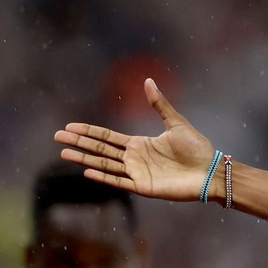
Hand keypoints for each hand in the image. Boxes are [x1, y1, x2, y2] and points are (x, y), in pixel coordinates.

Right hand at [53, 79, 213, 201]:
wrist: (210, 171)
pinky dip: (104, 177)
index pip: (107, 137)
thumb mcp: (176, 123)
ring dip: (84, 158)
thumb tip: (148, 80)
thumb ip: (159, 104)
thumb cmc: (196, 148)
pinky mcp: (144, 187)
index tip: (69, 127)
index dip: (88, 131)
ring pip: (105, 165)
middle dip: (79, 142)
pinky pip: (120, 181)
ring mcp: (137, 173)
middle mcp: (134, 158)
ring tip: (64, 153)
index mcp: (139, 144)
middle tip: (57, 137)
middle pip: (100, 149)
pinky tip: (88, 170)